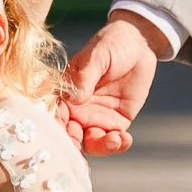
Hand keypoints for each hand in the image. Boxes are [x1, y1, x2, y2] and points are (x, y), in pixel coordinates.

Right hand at [62, 14, 163, 154]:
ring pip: (92, 143)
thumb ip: (86, 76)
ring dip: (101, 147)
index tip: (64, 135)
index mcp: (65, 94)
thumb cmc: (111, 45)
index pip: (55, 115)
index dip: (56, 128)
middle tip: (88, 144)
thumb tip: (75, 98)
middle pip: (70, 136)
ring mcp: (96, 118)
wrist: (137, 44)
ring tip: (114, 139)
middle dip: (76, 147)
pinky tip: (125, 139)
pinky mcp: (117, 122)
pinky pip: (114, 140)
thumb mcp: (97, 55)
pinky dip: (119, 144)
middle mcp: (77, 110)